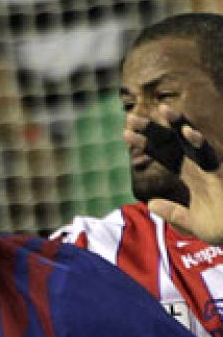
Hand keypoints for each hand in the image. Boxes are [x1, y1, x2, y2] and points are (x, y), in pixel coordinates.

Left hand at [132, 108, 222, 243]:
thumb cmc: (221, 227)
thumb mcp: (190, 222)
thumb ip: (172, 212)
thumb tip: (151, 204)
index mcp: (190, 174)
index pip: (163, 154)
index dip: (145, 143)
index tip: (124, 133)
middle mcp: (199, 165)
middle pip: (172, 142)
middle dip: (152, 129)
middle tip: (130, 118)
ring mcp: (211, 166)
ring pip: (192, 140)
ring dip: (178, 124)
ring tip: (163, 109)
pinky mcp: (221, 171)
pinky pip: (210, 154)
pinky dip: (199, 142)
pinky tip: (186, 132)